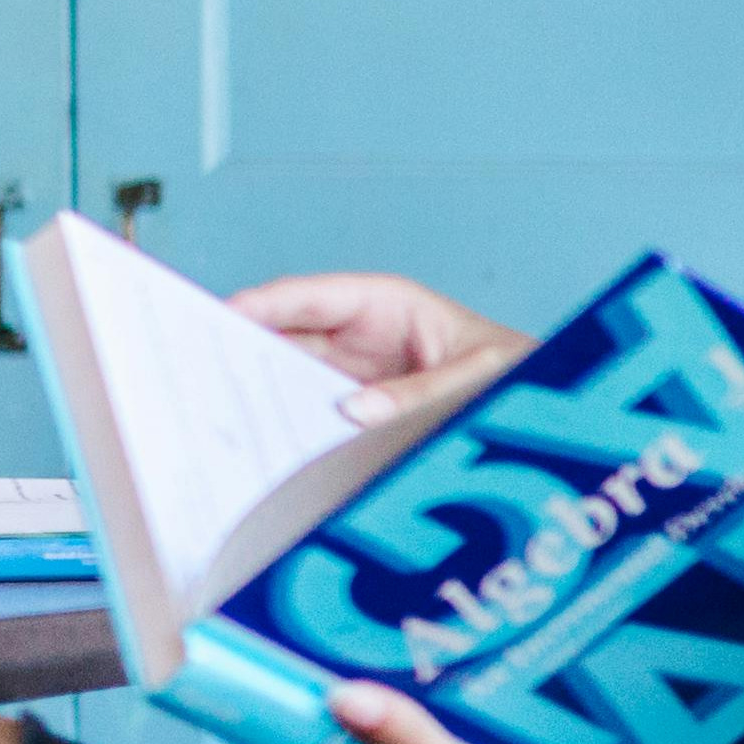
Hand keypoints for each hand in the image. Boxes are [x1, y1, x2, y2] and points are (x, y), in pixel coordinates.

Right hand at [230, 273, 530, 424]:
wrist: (541, 407)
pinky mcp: (356, 411)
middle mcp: (361, 335)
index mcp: (388, 304)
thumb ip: (419, 393)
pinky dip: (287, 427)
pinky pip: (311, 414)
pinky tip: (263, 448)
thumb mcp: (476, 377)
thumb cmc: (515, 373)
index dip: (266, 303)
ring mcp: (354, 373)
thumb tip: (353, 410)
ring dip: (261, 395)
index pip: (313, 296)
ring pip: (291, 379)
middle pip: (289, 337)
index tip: (225, 315)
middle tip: (202, 370)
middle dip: (246, 351)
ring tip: (221, 416)